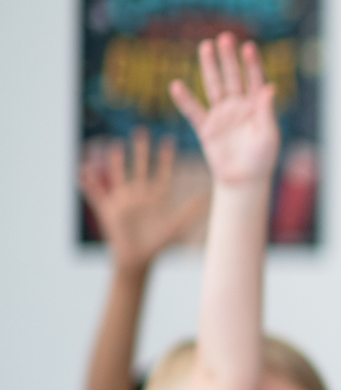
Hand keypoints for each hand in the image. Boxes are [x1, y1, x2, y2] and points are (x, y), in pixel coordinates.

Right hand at [80, 128, 208, 270]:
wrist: (138, 259)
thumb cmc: (159, 244)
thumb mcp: (176, 226)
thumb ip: (191, 211)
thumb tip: (209, 198)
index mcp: (156, 197)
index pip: (162, 172)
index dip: (166, 158)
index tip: (169, 140)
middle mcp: (139, 194)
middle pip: (139, 167)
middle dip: (140, 150)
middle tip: (142, 131)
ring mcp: (123, 200)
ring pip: (118, 175)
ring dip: (115, 161)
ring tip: (114, 145)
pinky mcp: (108, 209)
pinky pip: (96, 193)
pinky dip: (89, 182)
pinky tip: (83, 169)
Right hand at [169, 34, 279, 186]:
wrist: (244, 180)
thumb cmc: (262, 159)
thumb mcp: (269, 135)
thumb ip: (266, 112)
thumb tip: (270, 87)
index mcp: (256, 107)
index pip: (254, 80)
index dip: (252, 64)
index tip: (249, 46)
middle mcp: (238, 106)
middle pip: (232, 77)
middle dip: (229, 58)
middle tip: (224, 37)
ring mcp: (221, 115)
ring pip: (214, 86)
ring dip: (209, 67)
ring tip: (205, 47)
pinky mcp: (206, 128)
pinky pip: (193, 111)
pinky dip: (185, 99)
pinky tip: (176, 85)